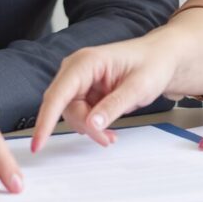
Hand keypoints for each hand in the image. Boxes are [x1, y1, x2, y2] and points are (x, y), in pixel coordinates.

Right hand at [31, 32, 185, 151]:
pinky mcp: (85, 91)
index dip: (46, 120)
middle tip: (107, 139)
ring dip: (89, 128)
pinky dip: (93, 126)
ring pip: (72, 114)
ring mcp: (80, 81)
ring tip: (112, 134)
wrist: (163, 59)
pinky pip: (81, 114)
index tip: (39, 142)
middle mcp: (77, 69)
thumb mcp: (138, 87)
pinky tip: (108, 129)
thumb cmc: (153, 64)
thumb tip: (92, 124)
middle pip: (64, 107)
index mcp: (86, 62)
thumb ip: (114, 106)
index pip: (58, 94)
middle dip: (84, 126)